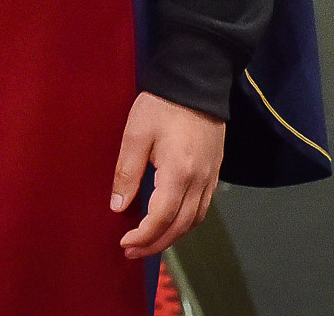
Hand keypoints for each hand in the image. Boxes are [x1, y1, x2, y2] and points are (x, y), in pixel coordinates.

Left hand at [111, 92, 225, 260]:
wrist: (198, 82)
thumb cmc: (162, 105)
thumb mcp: (136, 134)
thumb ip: (127, 172)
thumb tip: (119, 207)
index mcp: (179, 173)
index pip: (161, 218)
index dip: (143, 236)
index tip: (124, 243)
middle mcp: (200, 182)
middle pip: (180, 227)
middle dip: (155, 244)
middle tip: (131, 251)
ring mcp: (211, 178)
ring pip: (194, 221)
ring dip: (171, 237)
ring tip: (148, 242)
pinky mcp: (215, 173)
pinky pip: (202, 209)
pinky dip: (185, 223)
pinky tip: (170, 223)